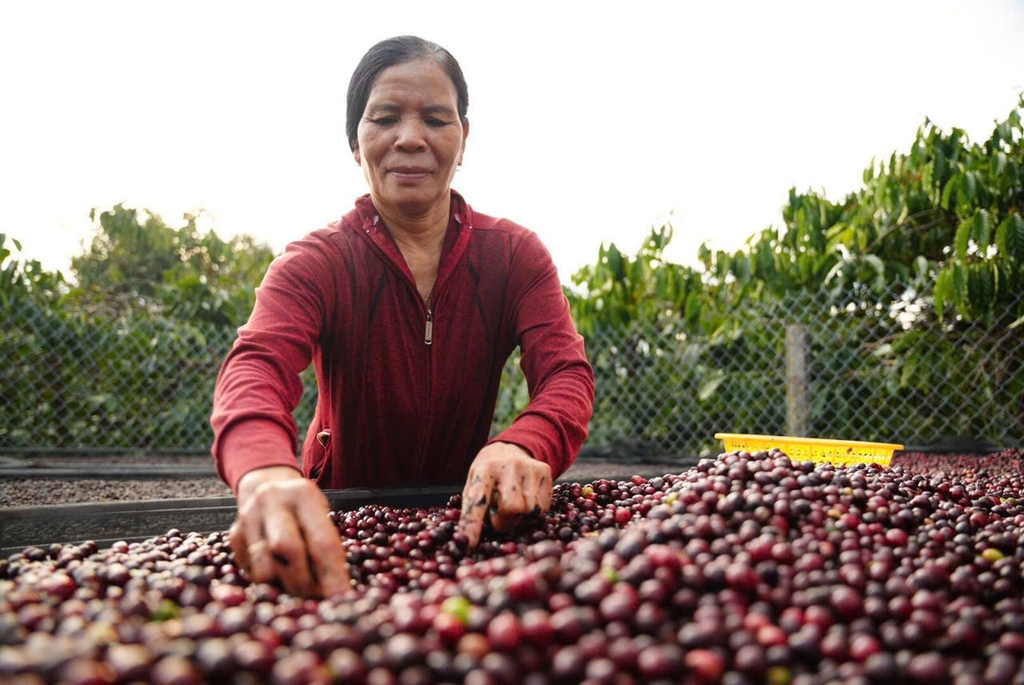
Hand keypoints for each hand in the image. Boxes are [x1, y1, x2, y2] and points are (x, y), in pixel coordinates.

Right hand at [229, 466, 350, 597]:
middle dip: (305, 583)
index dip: (333, 576)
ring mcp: (249, 517)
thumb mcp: (320, 516)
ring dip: (284, 587)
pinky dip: (268, 582)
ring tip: (299, 588)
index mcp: (304, 495)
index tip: (342, 599)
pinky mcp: (234, 535)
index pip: (322, 541)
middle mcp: (273, 501)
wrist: (266, 486)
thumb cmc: (303, 510)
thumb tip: (337, 592)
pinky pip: (250, 572)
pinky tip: (279, 575)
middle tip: (317, 599)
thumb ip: (327, 547)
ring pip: (264, 568)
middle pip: (287, 551)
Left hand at [457, 442, 552, 547]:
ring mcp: (529, 467)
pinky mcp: (544, 471)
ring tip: (513, 508)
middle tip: (499, 518)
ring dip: (520, 518)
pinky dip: (533, 513)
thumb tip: (466, 540)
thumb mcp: (474, 484)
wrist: (509, 449)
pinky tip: (526, 502)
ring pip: (530, 510)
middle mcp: (508, 466)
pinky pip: (542, 508)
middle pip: (511, 508)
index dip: (472, 525)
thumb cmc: (487, 476)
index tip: (468, 544)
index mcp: (484, 469)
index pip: (478, 501)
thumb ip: (472, 508)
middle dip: (504, 521)